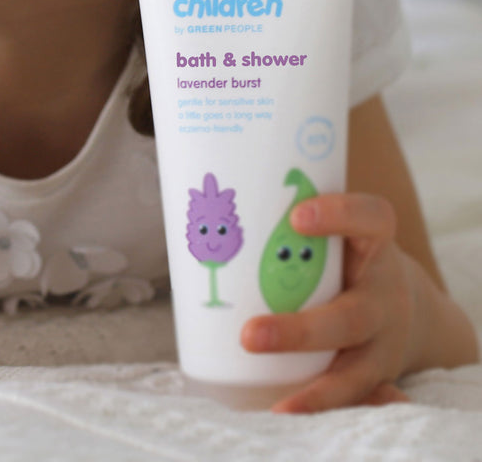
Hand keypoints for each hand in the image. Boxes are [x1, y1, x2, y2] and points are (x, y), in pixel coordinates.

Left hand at [241, 192, 416, 412]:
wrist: (398, 301)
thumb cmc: (340, 253)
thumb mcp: (331, 228)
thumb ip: (283, 214)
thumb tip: (203, 190)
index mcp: (374, 244)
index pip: (371, 218)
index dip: (340, 215)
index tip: (298, 216)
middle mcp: (386, 294)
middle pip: (354, 315)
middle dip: (302, 330)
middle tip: (249, 335)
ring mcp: (384, 340)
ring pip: (356, 367)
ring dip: (315, 387)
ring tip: (275, 403)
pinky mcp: (375, 375)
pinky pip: (354, 398)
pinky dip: (324, 406)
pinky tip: (287, 412)